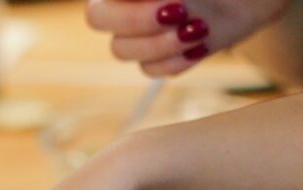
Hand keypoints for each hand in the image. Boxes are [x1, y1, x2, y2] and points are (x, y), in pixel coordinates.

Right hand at [85, 0, 292, 75]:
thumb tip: (159, 1)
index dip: (126, 3)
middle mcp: (126, 2)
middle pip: (99, 19)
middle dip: (137, 18)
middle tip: (180, 9)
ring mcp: (142, 33)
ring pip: (124, 50)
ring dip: (161, 42)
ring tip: (201, 28)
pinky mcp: (162, 58)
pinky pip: (152, 69)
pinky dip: (178, 59)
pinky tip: (203, 44)